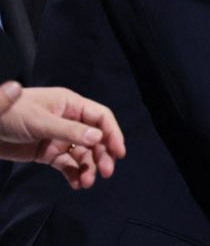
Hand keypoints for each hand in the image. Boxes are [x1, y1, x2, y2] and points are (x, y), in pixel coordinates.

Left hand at [0, 82, 126, 188]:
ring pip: (82, 153)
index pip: (100, 118)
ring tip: (86, 183)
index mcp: (70, 105)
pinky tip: (76, 183)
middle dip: (102, 155)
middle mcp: (69, 120)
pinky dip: (73, 173)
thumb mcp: (41, 121)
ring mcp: (59, 137)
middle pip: (95, 138)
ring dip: (88, 167)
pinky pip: (67, 164)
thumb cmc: (11, 114)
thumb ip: (69, 131)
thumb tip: (98, 138)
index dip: (112, 134)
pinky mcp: (48, 152)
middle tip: (106, 172)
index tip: (118, 152)